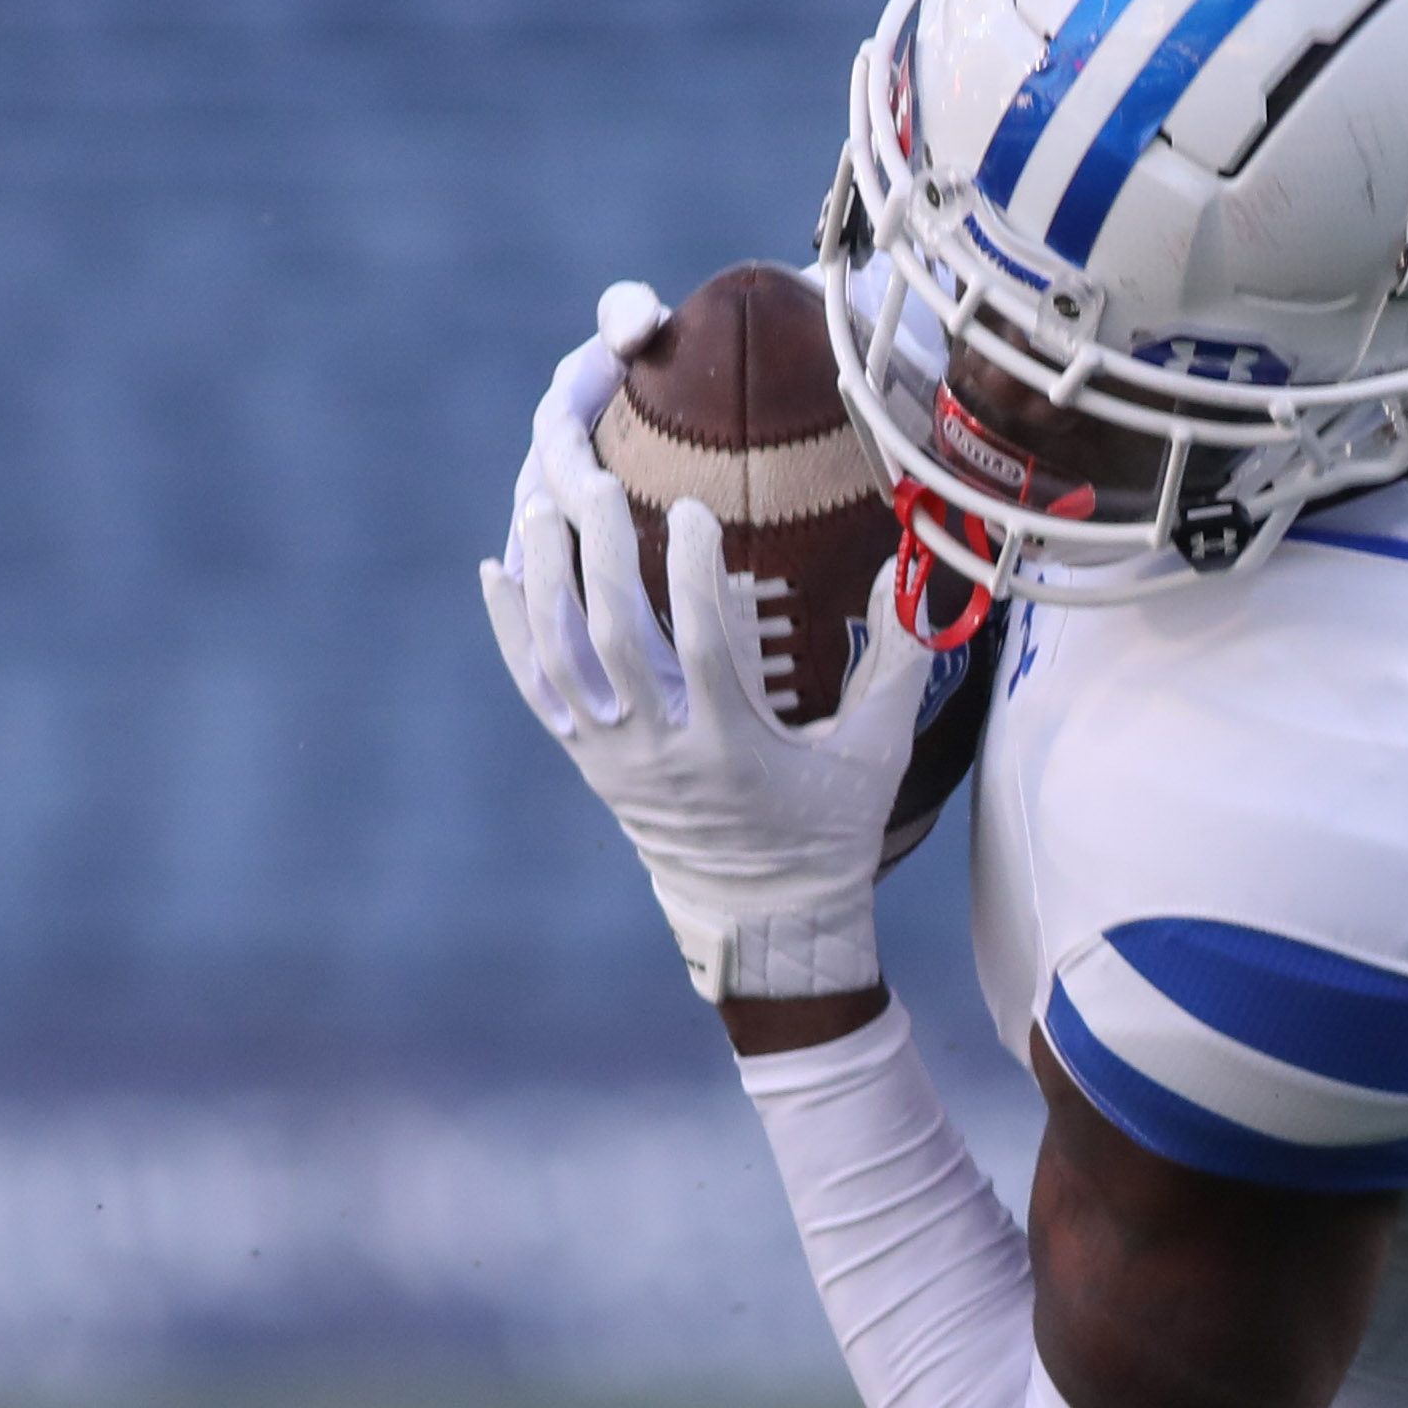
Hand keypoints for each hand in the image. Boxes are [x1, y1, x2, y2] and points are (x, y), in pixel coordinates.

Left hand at [480, 291, 932, 1002]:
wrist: (764, 919)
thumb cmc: (830, 831)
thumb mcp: (877, 755)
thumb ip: (896, 665)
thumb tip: (912, 574)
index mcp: (733, 750)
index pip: (703, 648)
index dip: (694, 574)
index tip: (695, 509)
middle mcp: (662, 753)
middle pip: (614, 642)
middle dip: (602, 558)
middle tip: (600, 487)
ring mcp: (616, 759)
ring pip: (562, 660)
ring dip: (546, 582)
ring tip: (542, 510)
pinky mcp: (590, 761)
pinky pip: (536, 689)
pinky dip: (511, 630)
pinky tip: (495, 571)